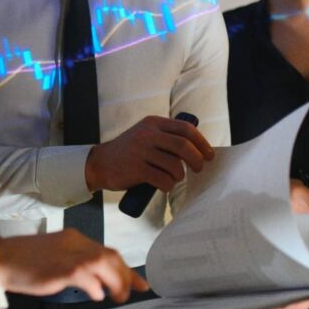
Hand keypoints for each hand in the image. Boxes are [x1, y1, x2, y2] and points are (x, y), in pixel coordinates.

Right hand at [0, 229, 148, 302]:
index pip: (108, 251)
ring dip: (116, 282)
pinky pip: (87, 276)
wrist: (2, 259)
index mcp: (74, 238)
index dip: (127, 268)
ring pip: (104, 263)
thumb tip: (99, 281)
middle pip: (112, 256)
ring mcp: (68, 254)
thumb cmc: (26, 261)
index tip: (140, 283)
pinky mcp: (61, 268)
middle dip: (126, 276)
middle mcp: (75, 242)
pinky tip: (95, 295)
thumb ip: (77, 262)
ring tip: (117, 297)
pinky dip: (95, 287)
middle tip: (130, 294)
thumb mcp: (56, 256)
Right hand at [84, 115, 213, 192]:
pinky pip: (162, 179)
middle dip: (197, 160)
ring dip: (179, 175)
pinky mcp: (135, 169)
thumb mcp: (145, 135)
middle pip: (183, 146)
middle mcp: (146, 134)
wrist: (99, 164)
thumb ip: (165, 136)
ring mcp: (140, 151)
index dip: (201, 142)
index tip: (209, 155)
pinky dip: (168, 185)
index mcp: (152, 123)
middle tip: (199, 169)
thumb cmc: (128, 152)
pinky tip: (164, 185)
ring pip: (174, 165)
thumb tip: (197, 147)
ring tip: (174, 178)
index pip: (185, 129)